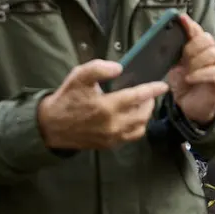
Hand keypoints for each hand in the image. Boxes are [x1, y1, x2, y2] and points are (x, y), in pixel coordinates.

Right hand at [36, 60, 168, 149]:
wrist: (51, 126)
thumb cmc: (67, 98)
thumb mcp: (79, 76)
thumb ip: (99, 69)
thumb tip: (119, 68)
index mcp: (106, 107)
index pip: (137, 97)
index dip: (152, 90)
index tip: (163, 85)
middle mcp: (112, 125)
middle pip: (143, 115)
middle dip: (150, 103)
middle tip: (149, 93)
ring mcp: (111, 137)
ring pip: (139, 128)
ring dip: (145, 116)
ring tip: (142, 105)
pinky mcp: (109, 145)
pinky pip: (130, 137)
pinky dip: (137, 127)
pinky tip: (132, 117)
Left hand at [166, 16, 214, 125]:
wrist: (191, 107)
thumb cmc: (185, 86)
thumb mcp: (176, 67)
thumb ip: (175, 54)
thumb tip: (164, 41)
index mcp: (202, 50)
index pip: (199, 32)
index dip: (191, 25)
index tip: (181, 18)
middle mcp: (214, 56)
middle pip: (207, 40)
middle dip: (192, 47)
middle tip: (183, 58)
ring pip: (213, 53)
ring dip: (197, 61)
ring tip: (187, 71)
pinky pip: (214, 72)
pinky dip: (199, 74)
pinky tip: (190, 78)